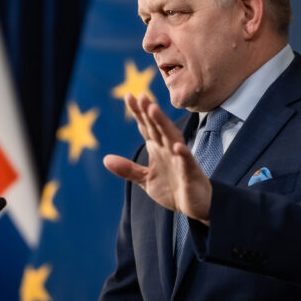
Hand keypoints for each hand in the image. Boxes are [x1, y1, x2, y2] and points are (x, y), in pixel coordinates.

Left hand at [103, 93, 211, 224]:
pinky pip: (187, 162)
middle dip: (149, 112)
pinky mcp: (190, 173)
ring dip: (163, 124)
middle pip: (158, 128)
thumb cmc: (172, 188)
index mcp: (158, 149)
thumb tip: (106, 159)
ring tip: (154, 110)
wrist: (194, 205)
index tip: (129, 96)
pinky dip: (183, 154)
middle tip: (141, 95)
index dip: (138, 113)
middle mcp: (169, 149)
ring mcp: (180, 159)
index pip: (146, 127)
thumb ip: (128, 169)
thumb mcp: (145, 179)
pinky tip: (177, 147)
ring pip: (171, 138)